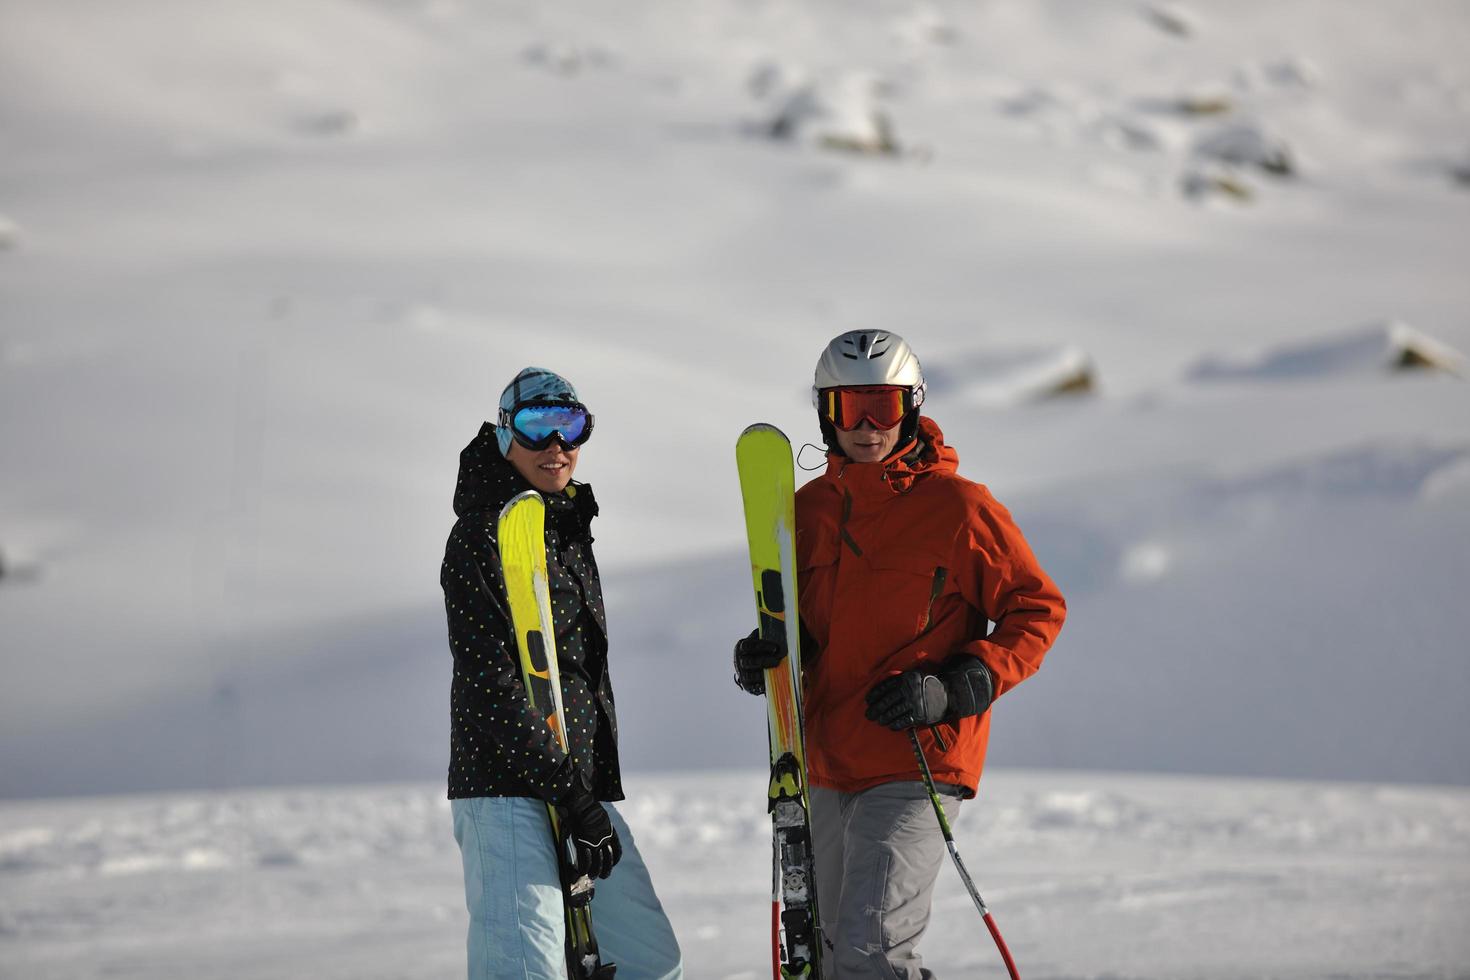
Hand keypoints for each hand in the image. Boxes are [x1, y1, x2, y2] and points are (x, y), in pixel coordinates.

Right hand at [559, 789, 621, 878]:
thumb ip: (600, 826)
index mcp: (610, 831)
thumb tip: (594, 831)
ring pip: (597, 862)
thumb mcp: (600, 816)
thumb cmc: (586, 806)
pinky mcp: (582, 843)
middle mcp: (604, 838)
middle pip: (608, 859)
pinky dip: (583, 868)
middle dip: (606, 870)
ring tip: (592, 876)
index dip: (615, 859)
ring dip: (595, 872)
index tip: (613, 864)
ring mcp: (593, 841)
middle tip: (604, 876)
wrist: (579, 801)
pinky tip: (581, 872)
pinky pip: (584, 860)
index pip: (617, 849)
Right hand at [733, 630, 785, 695]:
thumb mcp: (762, 639)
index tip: (775, 648)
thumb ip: (767, 635)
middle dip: (764, 661)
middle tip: (777, 661)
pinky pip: (754, 688)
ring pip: (750, 676)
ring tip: (776, 671)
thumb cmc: (763, 648)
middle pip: (749, 662)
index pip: (749, 646)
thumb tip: (780, 627)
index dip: (762, 646)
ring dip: (764, 674)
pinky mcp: (748, 686)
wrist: (758, 665)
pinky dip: (763, 685)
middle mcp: (739, 660)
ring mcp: (742, 674)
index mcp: (742, 647)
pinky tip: (773, 681)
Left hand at [864, 656, 993, 730]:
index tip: (868, 700)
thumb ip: (899, 681)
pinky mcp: (920, 715)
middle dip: (876, 708)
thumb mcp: (914, 676)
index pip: (885, 687)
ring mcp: (915, 703)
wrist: (949, 693)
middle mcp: (909, 690)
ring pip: (894, 712)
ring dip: (883, 718)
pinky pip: (904, 721)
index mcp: (906, 679)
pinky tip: (890, 726)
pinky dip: (895, 724)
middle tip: (868, 714)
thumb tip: (880, 690)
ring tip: (877, 720)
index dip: (875, 695)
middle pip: (887, 701)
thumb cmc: (928, 684)